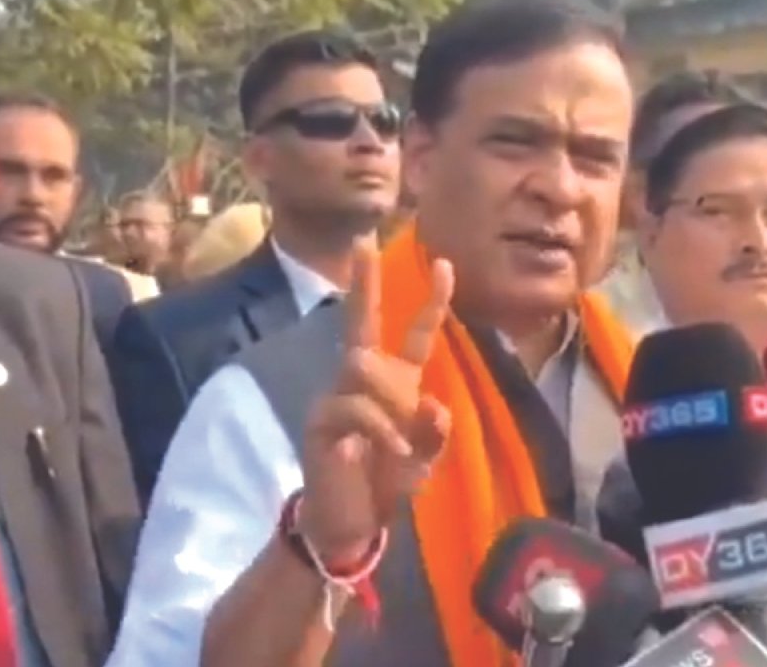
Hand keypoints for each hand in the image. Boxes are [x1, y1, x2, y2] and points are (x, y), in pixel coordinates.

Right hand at [299, 245, 454, 563]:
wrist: (348, 523)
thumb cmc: (384, 485)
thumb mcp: (422, 460)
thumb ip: (433, 433)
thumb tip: (432, 405)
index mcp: (394, 385)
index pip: (414, 336)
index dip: (431, 303)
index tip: (445, 264)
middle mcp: (361, 382)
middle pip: (363, 324)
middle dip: (365, 284)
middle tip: (362, 242)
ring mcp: (337, 398)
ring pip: (366, 368)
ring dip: (391, 406)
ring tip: (399, 447)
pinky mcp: (320, 421)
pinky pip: (355, 408)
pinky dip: (381, 432)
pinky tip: (392, 455)